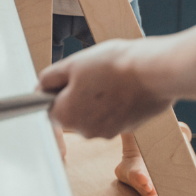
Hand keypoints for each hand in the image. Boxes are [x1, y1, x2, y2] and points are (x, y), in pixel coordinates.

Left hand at [40, 39, 173, 137]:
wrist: (155, 72)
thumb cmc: (113, 66)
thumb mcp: (72, 64)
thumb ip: (49, 78)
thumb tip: (40, 87)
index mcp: (67, 116)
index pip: (48, 107)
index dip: (54, 89)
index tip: (65, 74)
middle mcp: (86, 131)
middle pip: (70, 112)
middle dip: (75, 93)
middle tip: (88, 71)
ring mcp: (108, 132)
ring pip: (91, 113)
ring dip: (94, 97)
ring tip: (107, 76)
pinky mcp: (127, 128)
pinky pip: (111, 115)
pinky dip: (112, 102)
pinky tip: (121, 84)